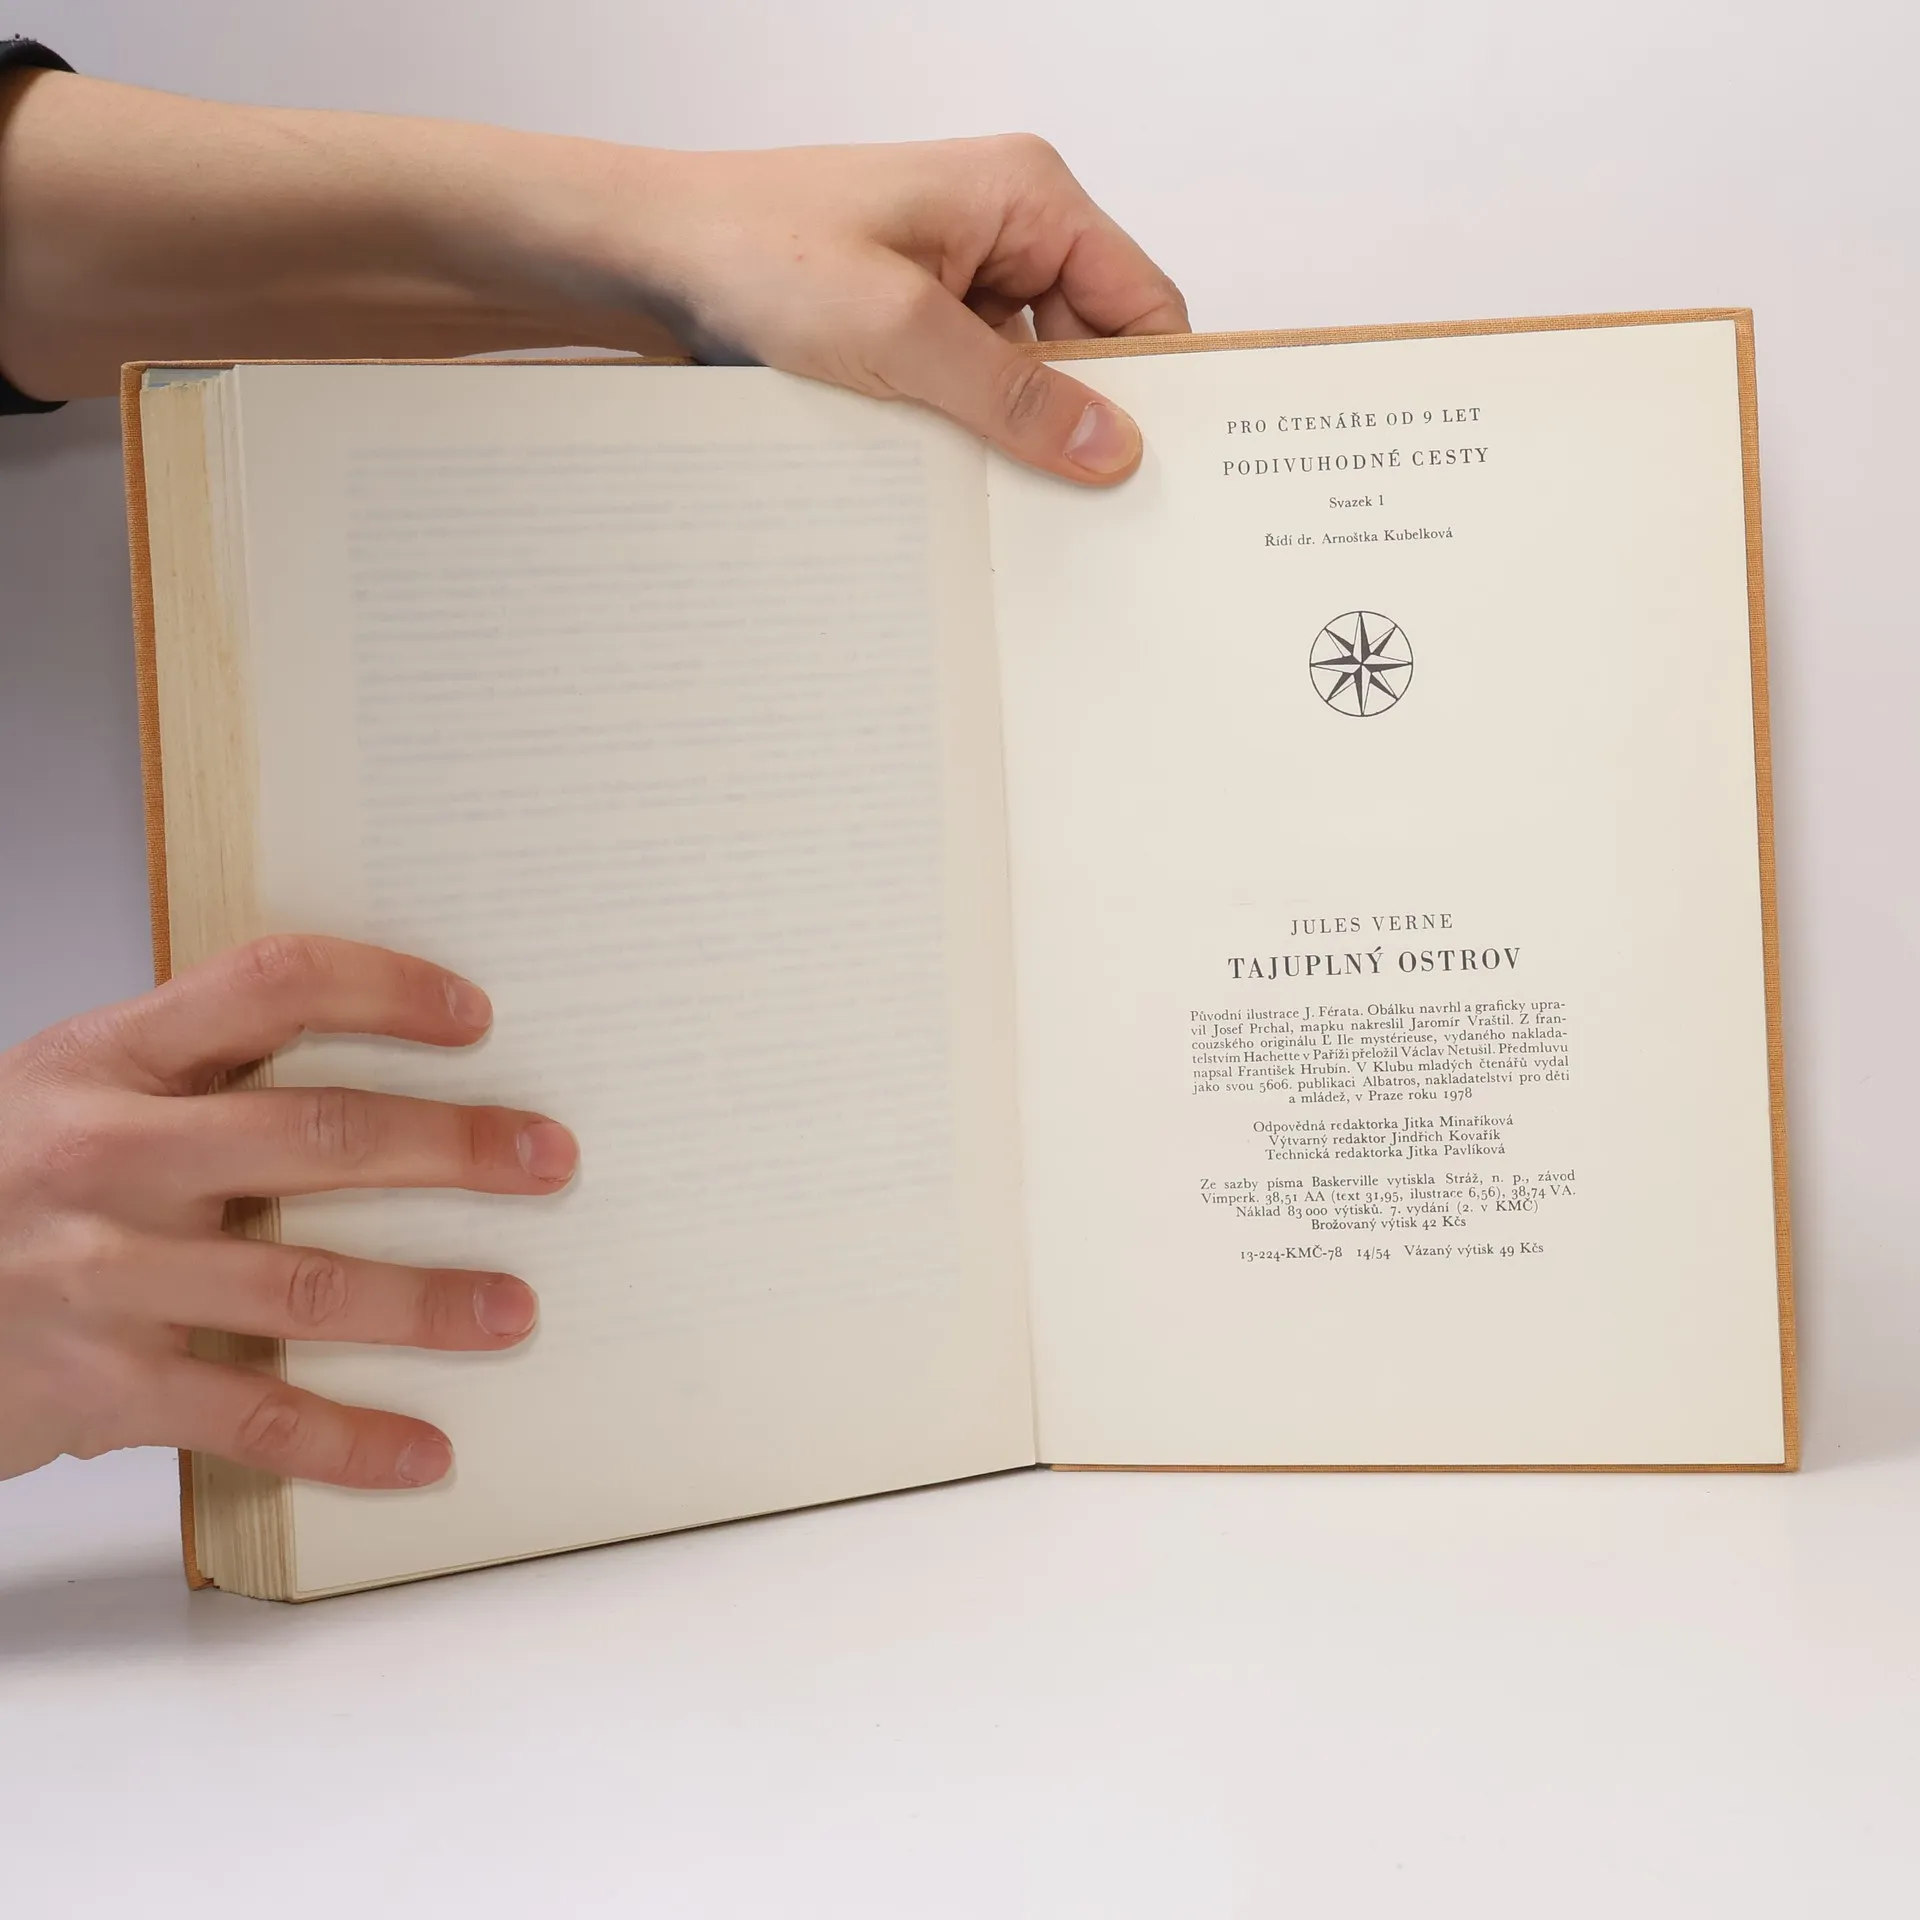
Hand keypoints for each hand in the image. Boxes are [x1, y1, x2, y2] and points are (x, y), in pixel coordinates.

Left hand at [0, 71, 1187, 479]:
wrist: (635, 254)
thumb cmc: (750, 253)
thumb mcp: (897, 335)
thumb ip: (1013, 396)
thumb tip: (1113, 450)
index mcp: (1028, 194)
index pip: (1144, 302)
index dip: (1157, 391)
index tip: (1155, 478)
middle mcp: (1003, 224)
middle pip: (1094, 344)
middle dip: (1080, 422)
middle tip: (1074, 511)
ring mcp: (955, 272)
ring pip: (1030, 373)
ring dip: (1012, 433)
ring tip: (988, 490)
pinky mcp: (909, 314)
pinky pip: (971, 383)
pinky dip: (965, 430)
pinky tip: (943, 474)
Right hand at [0, 935, 576, 1487]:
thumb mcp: (68, 1092)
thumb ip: (190, 1073)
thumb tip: (371, 1068)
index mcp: (106, 1060)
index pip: (268, 986)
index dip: (382, 989)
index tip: (474, 1016)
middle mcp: (107, 1157)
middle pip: (316, 1134)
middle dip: (453, 1146)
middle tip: (548, 1159)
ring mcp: (101, 1276)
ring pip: (301, 1286)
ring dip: (428, 1302)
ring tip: (515, 1310)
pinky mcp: (99, 1387)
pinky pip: (248, 1418)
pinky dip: (346, 1441)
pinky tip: (423, 1453)